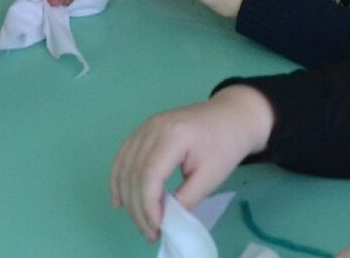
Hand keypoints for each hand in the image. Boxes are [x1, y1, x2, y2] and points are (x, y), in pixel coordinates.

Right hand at [111, 86, 275, 242]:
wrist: (230, 116)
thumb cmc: (225, 146)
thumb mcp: (211, 176)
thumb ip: (186, 198)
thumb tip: (165, 218)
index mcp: (173, 136)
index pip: (149, 174)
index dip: (148, 204)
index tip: (157, 227)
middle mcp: (152, 128)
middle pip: (134, 173)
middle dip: (138, 207)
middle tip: (150, 233)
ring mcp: (145, 127)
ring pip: (124, 167)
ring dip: (128, 198)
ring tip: (141, 222)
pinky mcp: (143, 130)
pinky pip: (123, 156)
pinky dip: (118, 180)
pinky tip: (119, 200)